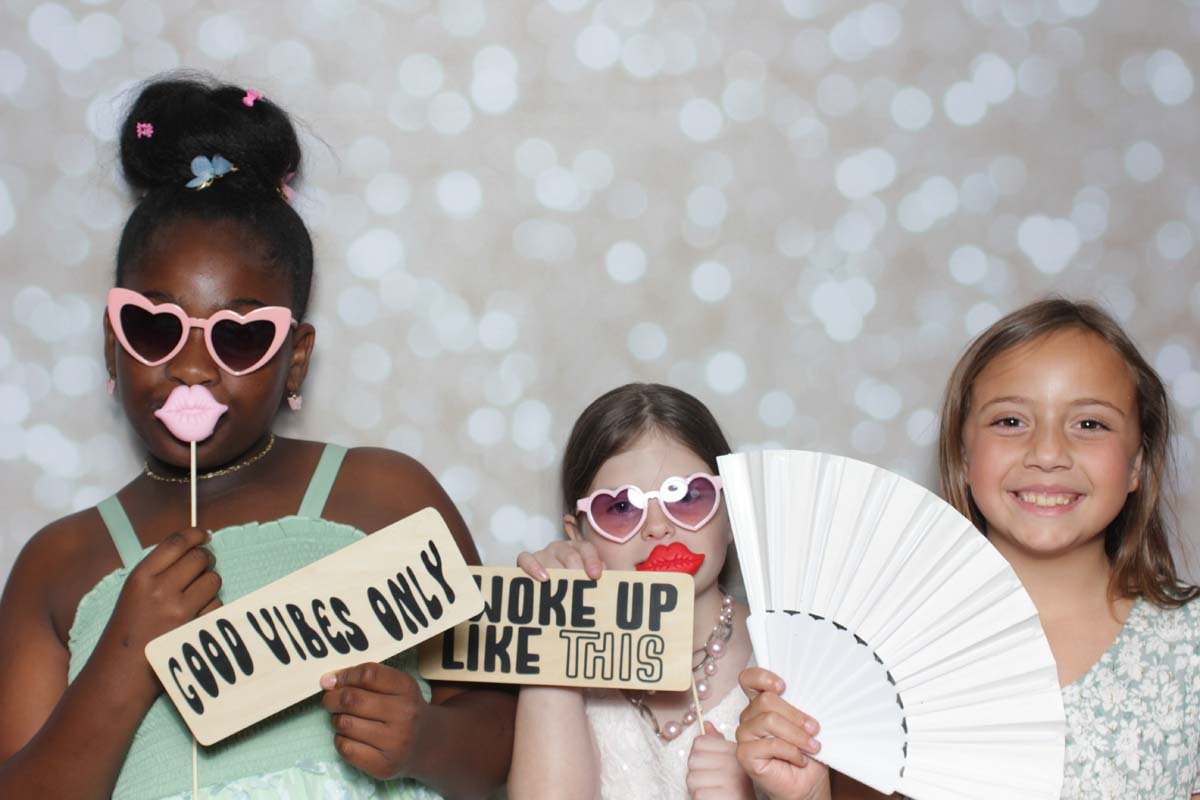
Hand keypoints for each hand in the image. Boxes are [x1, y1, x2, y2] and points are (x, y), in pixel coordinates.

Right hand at [100, 527, 221, 697]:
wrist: (121, 672)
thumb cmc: (129, 630)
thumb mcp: (133, 593)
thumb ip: (160, 569)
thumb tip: (196, 545)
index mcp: (140, 577)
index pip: (176, 542)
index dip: (196, 534)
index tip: (205, 535)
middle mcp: (160, 589)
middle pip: (200, 557)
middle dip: (205, 560)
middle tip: (202, 567)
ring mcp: (179, 609)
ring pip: (213, 579)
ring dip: (209, 584)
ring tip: (194, 597)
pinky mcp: (194, 627)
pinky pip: (217, 604)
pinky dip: (211, 608)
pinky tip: (194, 617)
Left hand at [321, 662, 427, 779]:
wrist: (426, 744)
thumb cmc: (402, 709)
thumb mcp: (395, 686)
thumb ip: (365, 679)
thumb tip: (328, 681)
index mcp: (407, 688)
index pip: (368, 674)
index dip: (345, 676)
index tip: (333, 681)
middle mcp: (404, 715)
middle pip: (352, 700)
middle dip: (332, 699)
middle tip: (330, 700)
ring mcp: (395, 742)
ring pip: (345, 724)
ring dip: (336, 720)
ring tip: (344, 719)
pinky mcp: (384, 765)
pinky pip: (346, 748)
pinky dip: (340, 739)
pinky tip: (350, 736)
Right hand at [516, 539, 604, 580]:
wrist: (546, 593)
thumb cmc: (572, 587)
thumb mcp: (586, 583)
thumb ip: (598, 579)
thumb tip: (606, 577)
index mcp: (577, 550)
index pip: (586, 549)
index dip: (592, 560)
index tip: (596, 575)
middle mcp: (560, 548)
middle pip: (569, 554)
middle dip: (576, 571)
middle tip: (580, 587)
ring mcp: (543, 553)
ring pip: (549, 557)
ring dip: (557, 572)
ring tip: (563, 588)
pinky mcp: (526, 561)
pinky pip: (525, 558)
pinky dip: (533, 566)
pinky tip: (543, 579)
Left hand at [686, 721, 755, 799]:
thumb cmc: (736, 788)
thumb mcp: (730, 762)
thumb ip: (717, 743)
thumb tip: (706, 724)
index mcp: (735, 751)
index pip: (699, 742)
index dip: (700, 755)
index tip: (711, 765)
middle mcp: (735, 763)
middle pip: (693, 760)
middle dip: (697, 773)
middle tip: (711, 781)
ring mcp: (731, 781)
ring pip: (692, 779)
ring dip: (698, 788)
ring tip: (713, 791)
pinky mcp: (726, 797)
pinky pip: (698, 794)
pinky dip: (702, 799)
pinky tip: (714, 799)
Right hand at [736, 668, 829, 799]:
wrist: (807, 782)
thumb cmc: (806, 750)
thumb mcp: (805, 722)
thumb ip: (799, 705)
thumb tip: (810, 691)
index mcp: (760, 704)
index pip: (748, 679)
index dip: (763, 678)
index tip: (783, 686)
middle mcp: (749, 717)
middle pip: (765, 700)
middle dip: (795, 715)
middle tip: (814, 728)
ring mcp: (744, 735)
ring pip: (769, 720)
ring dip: (797, 735)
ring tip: (812, 746)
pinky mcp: (744, 754)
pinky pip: (769, 744)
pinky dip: (791, 752)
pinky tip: (800, 759)